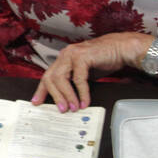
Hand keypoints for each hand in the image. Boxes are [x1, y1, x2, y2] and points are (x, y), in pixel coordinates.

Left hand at [31, 33, 147, 109]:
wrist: (122, 48)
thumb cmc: (105, 59)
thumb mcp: (86, 72)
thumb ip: (74, 81)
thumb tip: (68, 100)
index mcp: (64, 59)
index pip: (48, 75)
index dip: (41, 90)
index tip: (36, 102)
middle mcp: (65, 55)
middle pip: (51, 78)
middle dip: (54, 96)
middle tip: (61, 109)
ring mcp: (73, 54)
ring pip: (61, 79)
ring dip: (67, 96)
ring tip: (73, 108)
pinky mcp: (83, 56)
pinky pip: (79, 79)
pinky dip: (82, 93)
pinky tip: (84, 102)